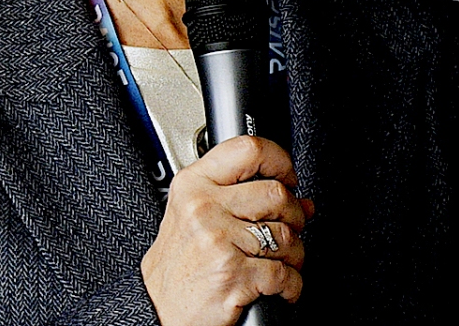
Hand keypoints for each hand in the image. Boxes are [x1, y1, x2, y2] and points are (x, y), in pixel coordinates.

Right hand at [140, 136, 313, 325]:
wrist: (156, 309)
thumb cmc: (178, 265)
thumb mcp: (194, 215)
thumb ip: (240, 198)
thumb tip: (301, 200)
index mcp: (193, 185)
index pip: (248, 149)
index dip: (280, 160)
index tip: (288, 177)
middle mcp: (204, 208)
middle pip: (277, 193)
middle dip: (295, 216)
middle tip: (288, 229)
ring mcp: (218, 241)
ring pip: (287, 235)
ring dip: (295, 255)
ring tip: (281, 261)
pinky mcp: (233, 275)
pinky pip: (285, 274)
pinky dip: (291, 285)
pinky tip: (279, 287)